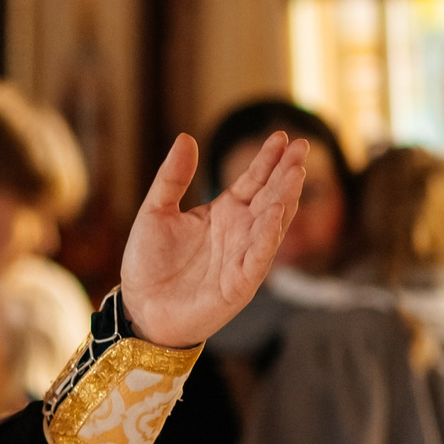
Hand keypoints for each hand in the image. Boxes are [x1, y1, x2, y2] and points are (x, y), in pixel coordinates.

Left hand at [118, 132, 309, 347]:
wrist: (140, 307)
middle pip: (270, 197)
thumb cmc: (149, 263)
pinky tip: (275, 212)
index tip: (283, 136)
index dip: (268, 160)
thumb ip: (172, 178)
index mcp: (223, 213)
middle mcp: (240, 232)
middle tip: (303, 146)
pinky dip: (268, 235)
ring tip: (296, 172)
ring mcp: (243, 257)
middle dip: (286, 173)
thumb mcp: (155, 212)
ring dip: (285, 199)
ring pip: (272, 223)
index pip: (253, 181)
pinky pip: (259, 256)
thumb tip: (186, 138)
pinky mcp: (240, 283)